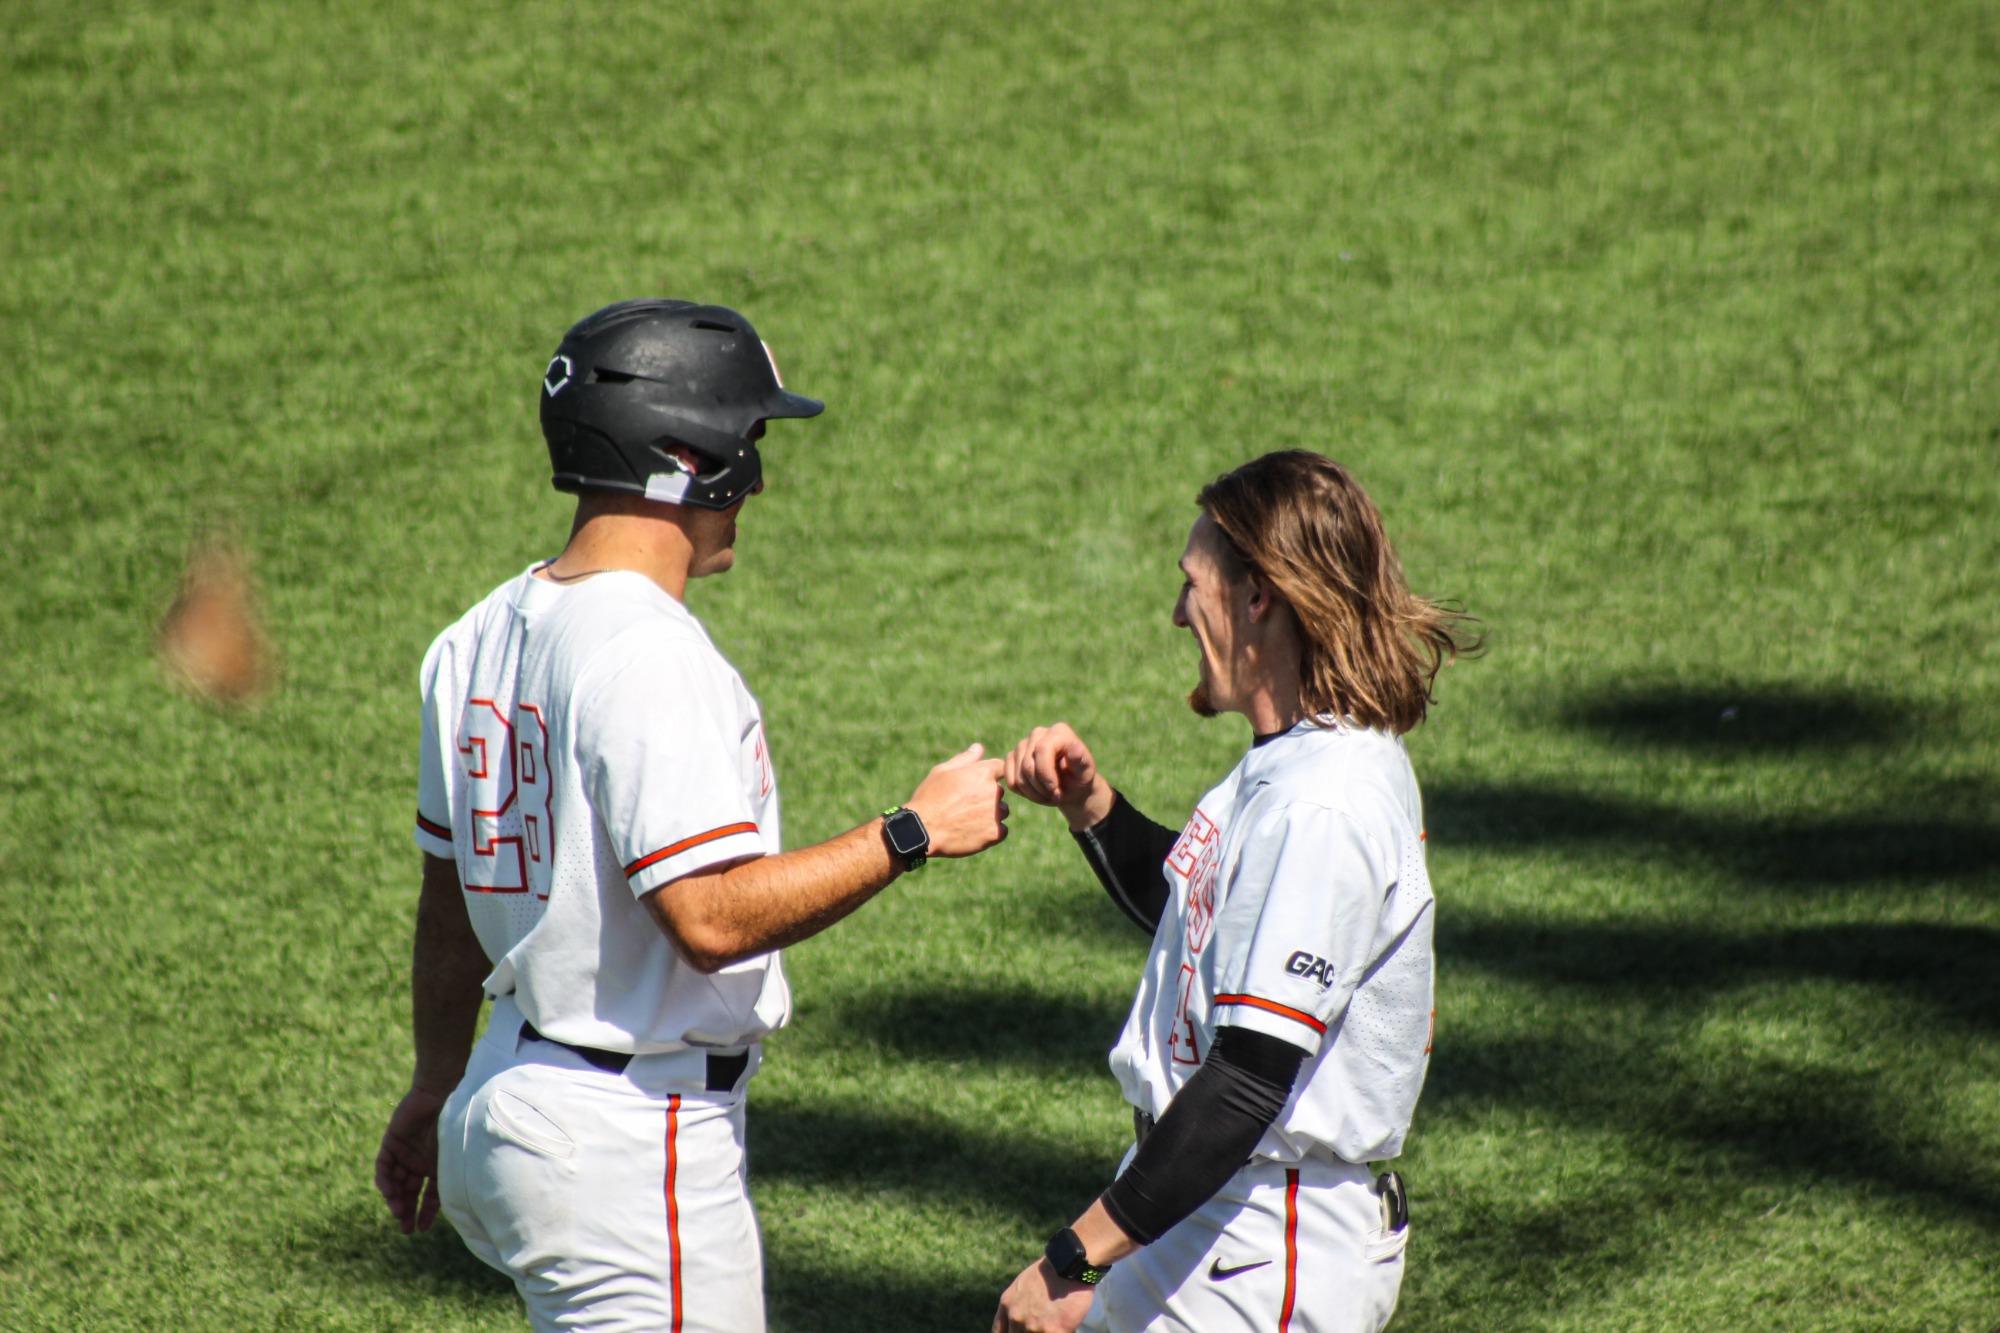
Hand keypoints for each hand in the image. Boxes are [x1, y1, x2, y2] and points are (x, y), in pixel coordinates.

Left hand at [375, 1084, 448, 1233]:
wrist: (443, 1093)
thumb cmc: (456, 1123)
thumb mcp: (457, 1156)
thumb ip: (456, 1177)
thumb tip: (468, 1207)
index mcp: (439, 1165)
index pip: (430, 1194)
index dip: (426, 1212)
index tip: (422, 1228)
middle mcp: (421, 1161)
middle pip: (411, 1192)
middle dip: (408, 1211)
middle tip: (406, 1229)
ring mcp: (405, 1152)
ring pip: (396, 1182)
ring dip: (396, 1199)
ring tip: (398, 1212)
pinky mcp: (391, 1142)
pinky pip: (384, 1166)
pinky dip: (385, 1180)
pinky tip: (389, 1192)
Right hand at [905, 743, 1008, 857]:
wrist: (923, 830)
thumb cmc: (929, 798)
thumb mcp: (942, 772)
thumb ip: (965, 759)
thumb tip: (978, 748)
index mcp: (982, 773)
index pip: (1000, 767)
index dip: (989, 775)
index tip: (976, 785)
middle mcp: (994, 791)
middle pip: (999, 791)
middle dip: (987, 796)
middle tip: (963, 806)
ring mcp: (996, 813)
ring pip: (1002, 811)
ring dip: (991, 814)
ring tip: (967, 820)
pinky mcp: (995, 833)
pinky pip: (1001, 830)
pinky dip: (991, 832)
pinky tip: (972, 832)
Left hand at [992, 1258, 1096, 1332]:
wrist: (1069, 1263)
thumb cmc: (1050, 1272)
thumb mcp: (1023, 1284)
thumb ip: (1016, 1304)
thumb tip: (1018, 1320)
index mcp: (1007, 1304)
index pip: (998, 1332)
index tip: (1018, 1332)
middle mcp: (1016, 1317)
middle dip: (1030, 1332)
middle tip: (1042, 1323)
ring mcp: (1033, 1327)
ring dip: (1046, 1330)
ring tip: (1055, 1319)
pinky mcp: (1054, 1332)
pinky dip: (1063, 1331)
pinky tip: (1067, 1325)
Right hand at [1004, 724, 1112, 830]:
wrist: (1071, 786)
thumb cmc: (1079, 778)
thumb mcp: (1084, 772)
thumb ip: (1080, 760)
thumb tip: (1075, 748)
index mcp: (1059, 732)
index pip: (1042, 749)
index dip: (1046, 773)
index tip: (1055, 790)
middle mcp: (1038, 733)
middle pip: (1027, 765)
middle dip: (1041, 787)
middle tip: (1056, 795)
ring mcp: (1022, 745)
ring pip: (1018, 776)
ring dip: (1033, 793)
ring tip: (1048, 794)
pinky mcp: (1012, 757)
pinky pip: (1009, 779)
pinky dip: (1022, 792)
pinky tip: (1036, 791)